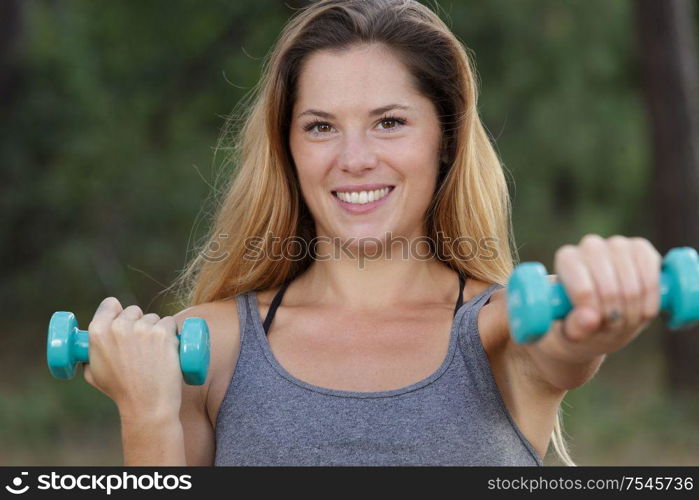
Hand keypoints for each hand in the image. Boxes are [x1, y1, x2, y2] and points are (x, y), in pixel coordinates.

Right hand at [83, 297, 182, 419]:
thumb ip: (90, 356)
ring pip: (153, 318)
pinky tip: (169, 349)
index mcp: (98, 332)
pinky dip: (172, 333)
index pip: (110, 304)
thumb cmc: (121, 392)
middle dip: (139, 323)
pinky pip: (170, 323)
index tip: (124, 319)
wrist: (146, 405)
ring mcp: (142, 329)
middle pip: (133, 311)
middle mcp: (119, 327)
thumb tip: (88, 348)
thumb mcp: (94, 374)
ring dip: (156, 329)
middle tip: (142, 345)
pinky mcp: (163, 333)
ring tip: (155, 354)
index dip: (117, 311)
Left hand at [537, 234, 661, 362]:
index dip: (595, 315)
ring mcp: (618, 245)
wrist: (597, 315)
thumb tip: (589, 319)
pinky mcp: (642, 249)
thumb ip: (575, 328)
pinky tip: (643, 312)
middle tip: (611, 328)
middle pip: (611, 290)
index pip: (584, 290)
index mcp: (566, 260)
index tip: (595, 325)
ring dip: (633, 314)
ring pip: (633, 288)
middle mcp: (590, 246)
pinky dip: (651, 303)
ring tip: (623, 322)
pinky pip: (653, 280)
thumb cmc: (577, 322)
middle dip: (614, 318)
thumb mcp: (569, 334)